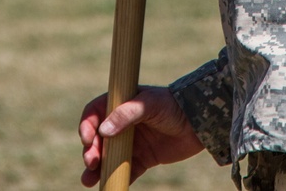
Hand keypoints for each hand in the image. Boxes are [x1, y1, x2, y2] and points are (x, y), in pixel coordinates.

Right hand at [79, 86, 203, 186]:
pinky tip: (106, 186)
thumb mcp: (149, 104)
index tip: (87, 138)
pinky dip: (115, 179)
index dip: (87, 125)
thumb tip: (103, 131)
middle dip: (90, 149)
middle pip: (98, 137)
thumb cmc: (172, 105)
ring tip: (88, 180)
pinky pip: (125, 171)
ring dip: (96, 168)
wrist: (199, 122)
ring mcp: (132, 142)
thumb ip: (126, 114)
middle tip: (91, 161)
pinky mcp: (143, 159)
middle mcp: (122, 123)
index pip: (96, 112)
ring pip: (108, 156)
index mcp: (121, 103)